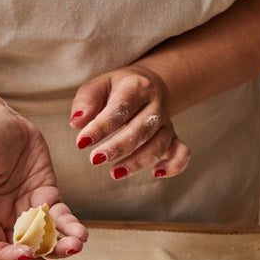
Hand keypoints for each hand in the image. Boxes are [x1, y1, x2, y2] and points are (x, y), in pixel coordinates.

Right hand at [0, 100, 87, 259]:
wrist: (2, 120)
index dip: (6, 256)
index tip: (24, 254)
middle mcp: (6, 220)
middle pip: (22, 254)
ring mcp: (29, 213)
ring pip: (45, 241)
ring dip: (61, 249)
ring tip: (76, 247)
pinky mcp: (48, 200)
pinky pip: (61, 220)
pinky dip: (72, 228)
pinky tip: (82, 234)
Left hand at [70, 66, 189, 179]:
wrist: (146, 85)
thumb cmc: (116, 90)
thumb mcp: (98, 86)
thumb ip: (86, 102)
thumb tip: (77, 123)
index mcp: (137, 87)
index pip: (120, 108)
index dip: (101, 127)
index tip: (81, 142)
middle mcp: (156, 105)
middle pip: (141, 129)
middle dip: (118, 147)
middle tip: (95, 159)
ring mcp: (166, 123)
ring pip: (158, 145)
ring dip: (138, 162)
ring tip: (115, 173)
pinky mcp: (173, 138)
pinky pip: (182, 153)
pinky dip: (174, 165)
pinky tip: (157, 174)